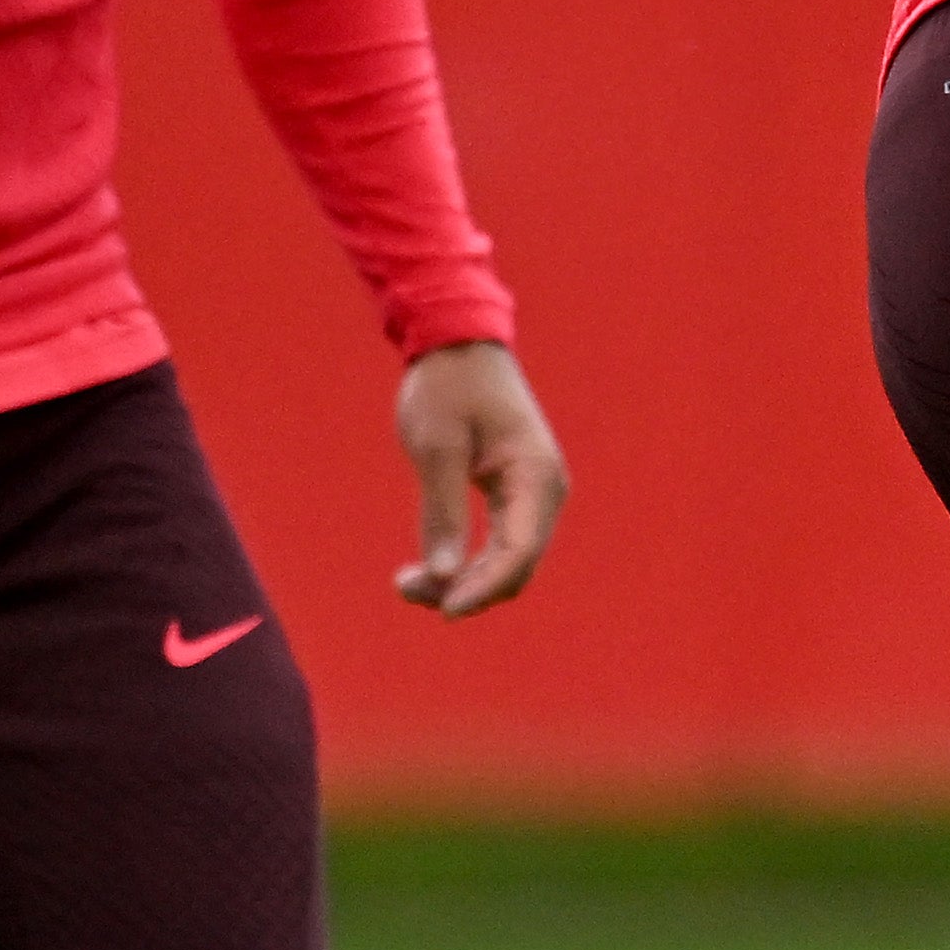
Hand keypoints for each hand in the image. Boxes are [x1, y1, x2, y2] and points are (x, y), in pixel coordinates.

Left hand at [391, 338, 566, 615]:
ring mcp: (533, 494)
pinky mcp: (513, 493)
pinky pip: (498, 543)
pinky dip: (466, 561)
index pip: (518, 553)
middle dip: (465, 588)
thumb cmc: (447, 386)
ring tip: (406, 582)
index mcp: (535, 476)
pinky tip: (427, 568)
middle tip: (404, 587)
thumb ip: (443, 512)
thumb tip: (443, 575)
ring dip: (463, 580)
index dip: (482, 589)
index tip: (443, 609)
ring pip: (506, 561)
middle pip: (515, 566)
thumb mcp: (436, 447)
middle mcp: (545, 491)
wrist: (456, 341)